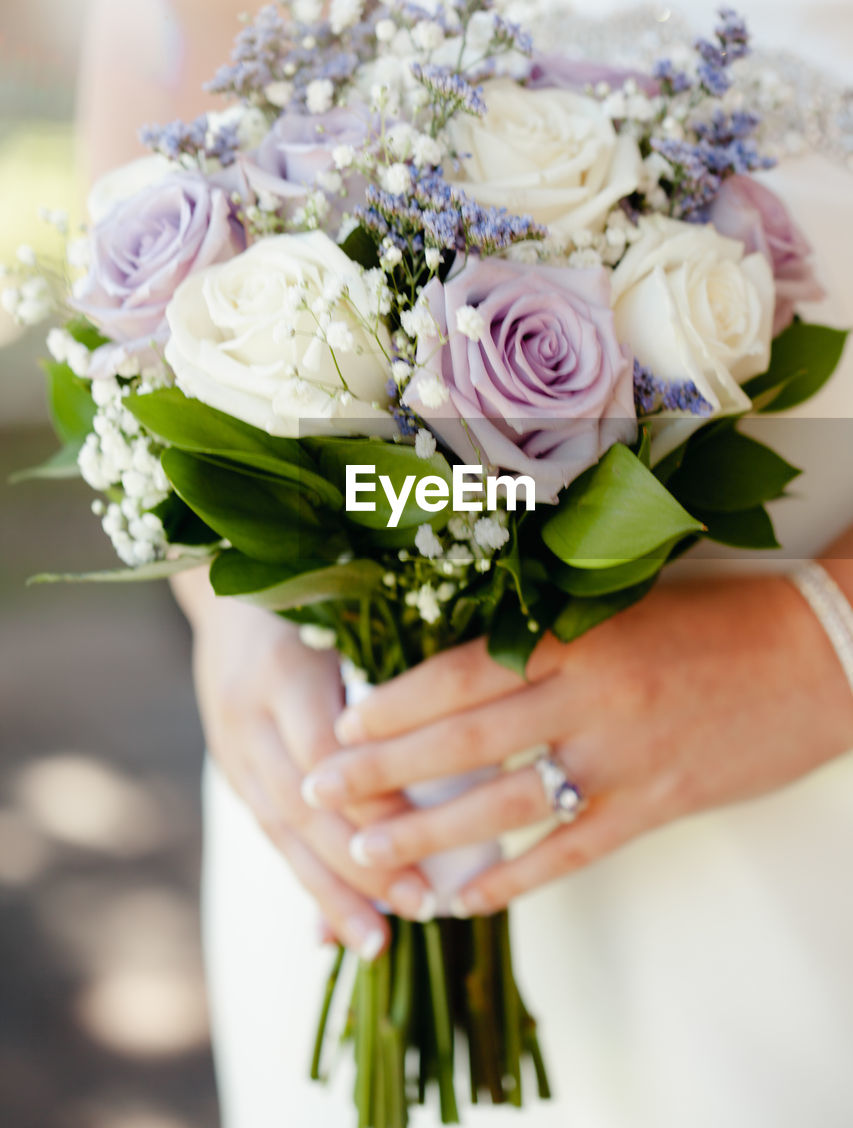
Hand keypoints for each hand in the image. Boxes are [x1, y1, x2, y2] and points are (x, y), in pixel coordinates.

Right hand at [175, 570, 434, 956]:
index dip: (378, 805)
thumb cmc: (317, 589)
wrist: (223, 585)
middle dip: (361, 866)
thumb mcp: (352, 615)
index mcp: (283, 669)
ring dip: (329, 891)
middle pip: (303, 807)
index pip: (330, 757)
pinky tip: (334, 924)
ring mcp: (228, 744)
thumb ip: (395, 675)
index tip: (431, 842)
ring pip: (279, 831)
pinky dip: (305, 876)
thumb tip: (474, 737)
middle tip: (421, 909)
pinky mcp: (228, 765)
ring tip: (376, 943)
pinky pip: (268, 830)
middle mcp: (245, 713)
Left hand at [301, 572, 852, 914]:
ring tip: (368, 854)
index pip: (464, 672)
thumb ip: (548, 629)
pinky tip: (467, 899)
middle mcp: (591, 696)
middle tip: (319, 793)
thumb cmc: (716, 616)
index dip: (396, 702)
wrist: (816, 653)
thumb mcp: (623, 602)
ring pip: (506, 805)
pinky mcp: (657, 806)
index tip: (341, 723)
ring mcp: (624, 758)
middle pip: (465, 742)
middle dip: (384, 770)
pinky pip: (572, 851)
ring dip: (430, 834)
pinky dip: (516, 878)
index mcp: (578, 634)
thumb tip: (461, 662)